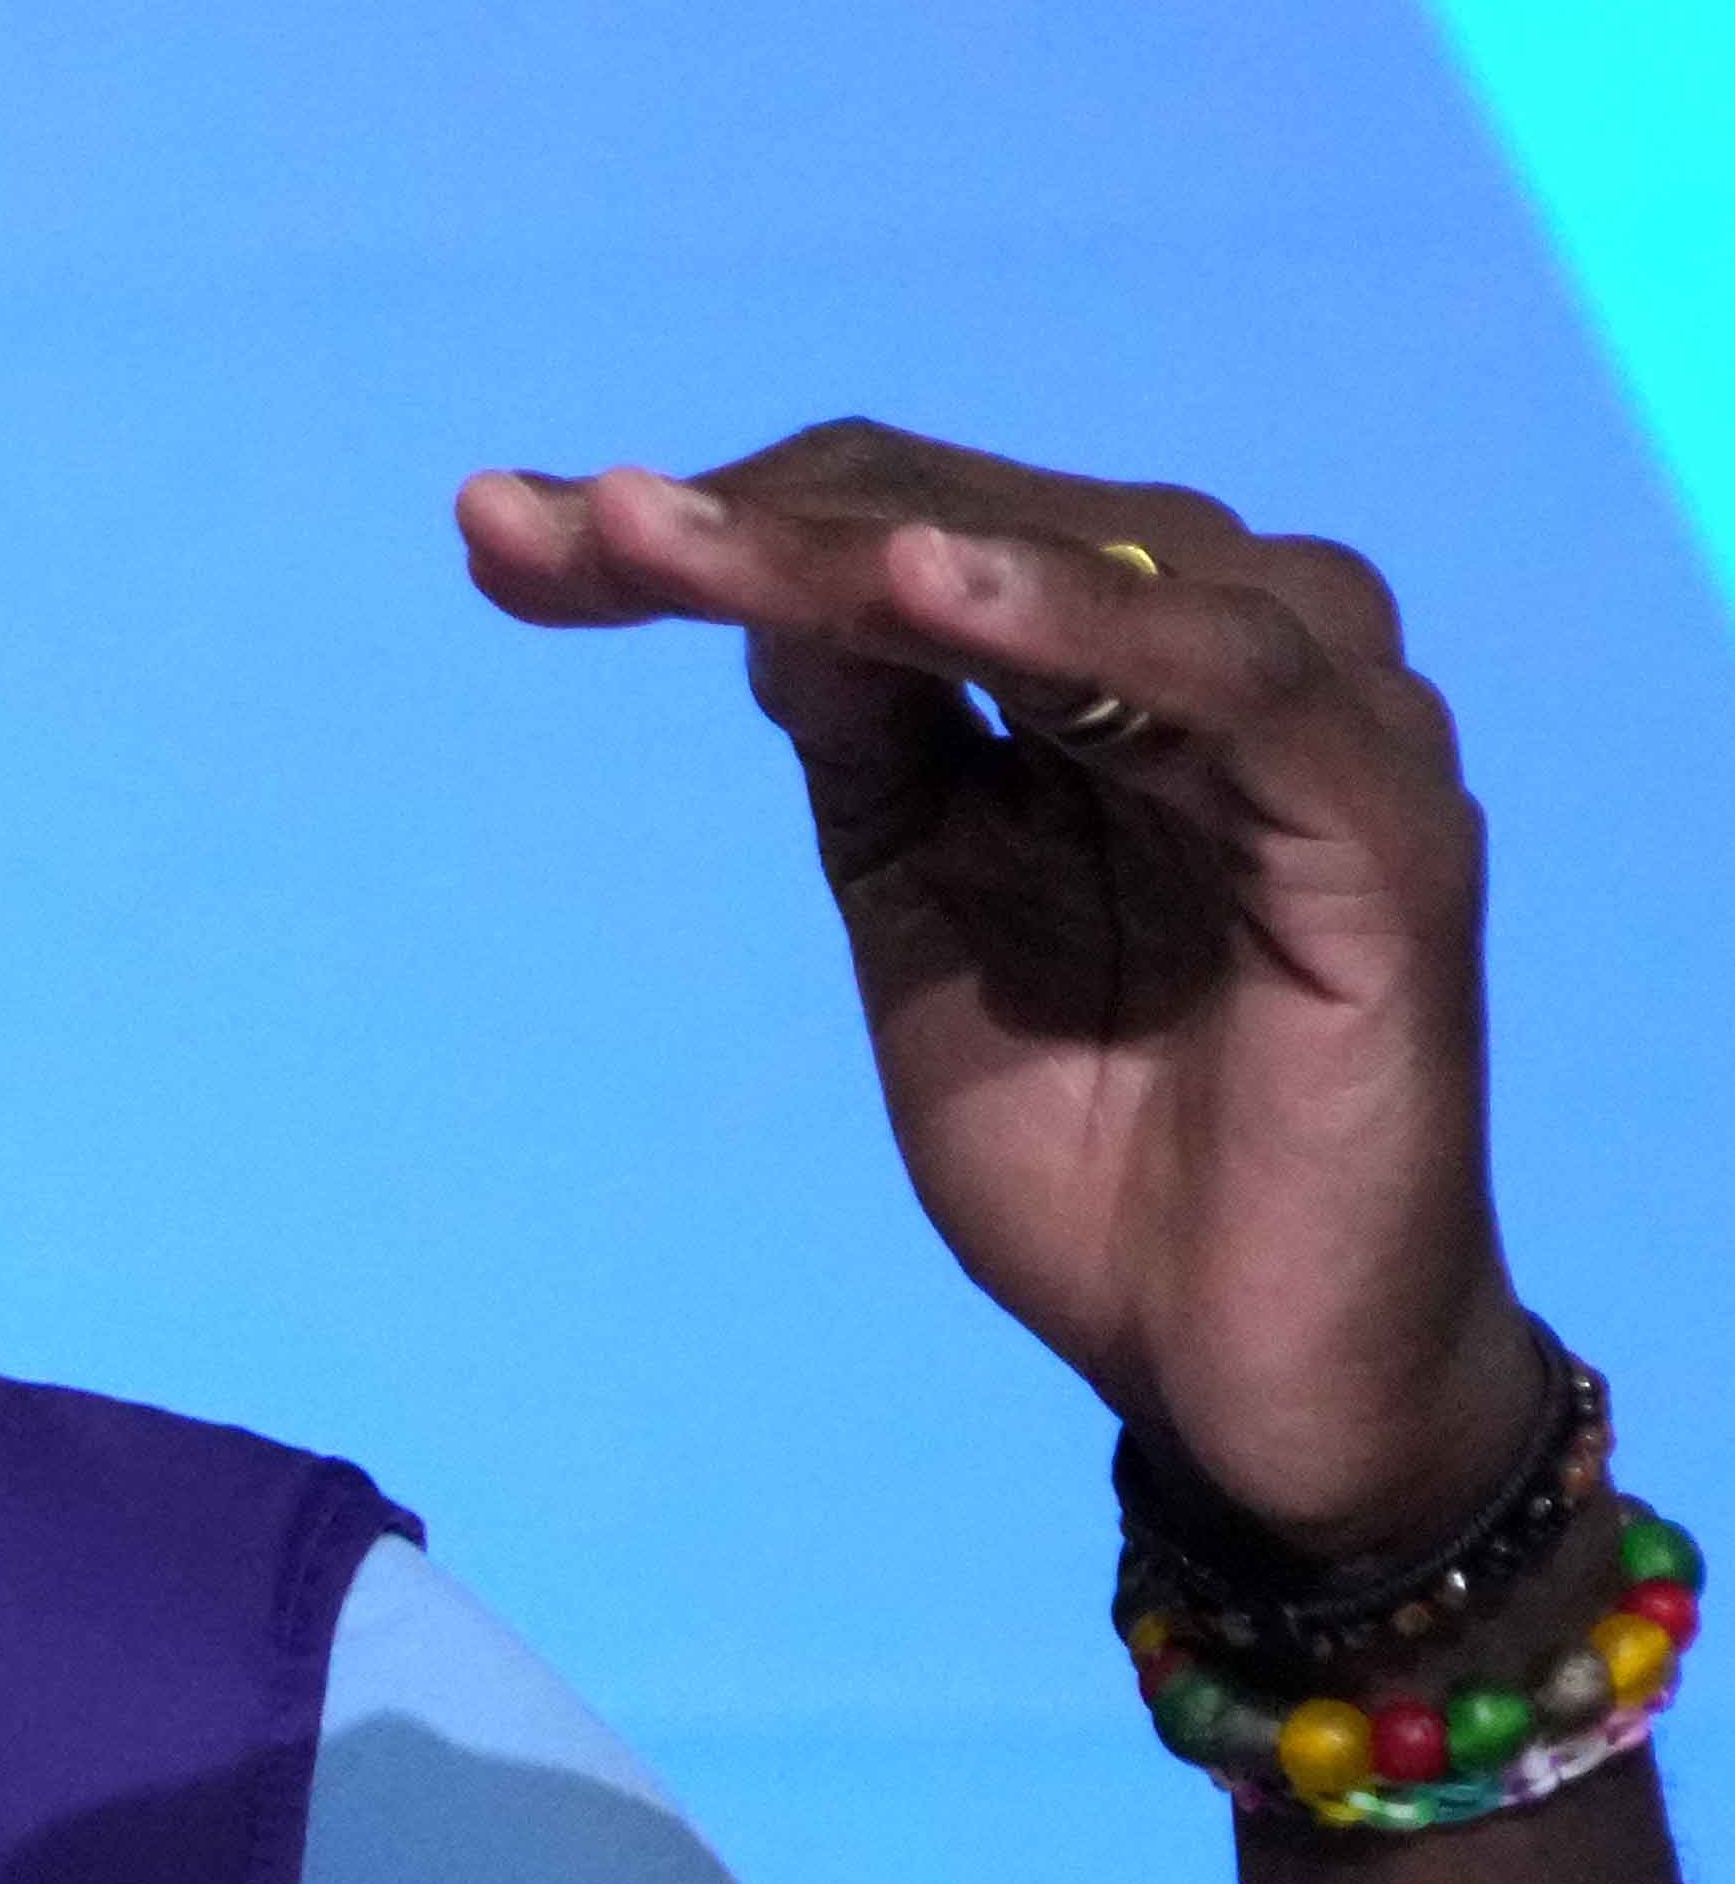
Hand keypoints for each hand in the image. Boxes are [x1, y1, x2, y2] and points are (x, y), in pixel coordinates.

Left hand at [461, 419, 1545, 1559]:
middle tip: (551, 521)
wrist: (1234, 1363)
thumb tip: (760, 592)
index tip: (497, 537)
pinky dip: (1072, 621)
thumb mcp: (921, 912)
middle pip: (961, 521)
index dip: (700, 528)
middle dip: (741, 520)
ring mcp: (1325, 726)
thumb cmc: (1090, 1143)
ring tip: (674, 530)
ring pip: (1077, 568)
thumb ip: (869, 744)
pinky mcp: (1386, 832)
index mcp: (1113, 667)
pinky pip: (1230, 686)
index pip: (892, 531)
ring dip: (860, 544)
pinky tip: (920, 589)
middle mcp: (1230, 653)